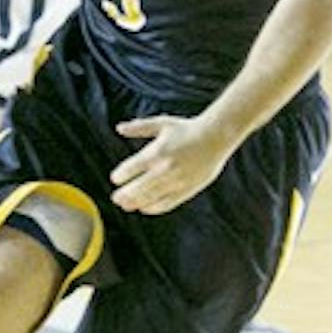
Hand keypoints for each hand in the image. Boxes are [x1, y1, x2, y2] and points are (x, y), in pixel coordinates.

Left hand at [110, 114, 239, 214]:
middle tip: (116, 198)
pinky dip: (154, 208)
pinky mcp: (186, 190)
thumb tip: (119, 128)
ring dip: (135, 203)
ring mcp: (175, 182)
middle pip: (137, 188)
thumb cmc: (187, 129)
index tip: (115, 179)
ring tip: (126, 206)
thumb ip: (139, 127)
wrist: (216, 137)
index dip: (120, 176)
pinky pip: (167, 203)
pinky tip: (145, 208)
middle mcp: (163, 169)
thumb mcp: (161, 124)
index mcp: (155, 153)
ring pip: (150, 198)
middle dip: (124, 195)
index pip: (130, 169)